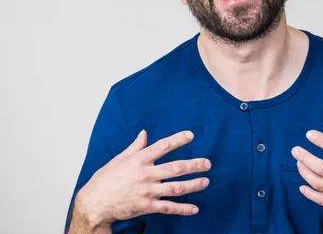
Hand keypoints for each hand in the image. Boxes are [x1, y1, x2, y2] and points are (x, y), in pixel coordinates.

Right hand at [75, 130, 210, 228]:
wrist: (94, 203)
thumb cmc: (105, 179)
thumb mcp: (119, 159)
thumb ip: (135, 147)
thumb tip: (144, 133)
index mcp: (139, 160)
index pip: (162, 146)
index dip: (178, 140)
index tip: (191, 135)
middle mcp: (146, 174)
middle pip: (175, 168)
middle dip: (194, 165)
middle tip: (207, 163)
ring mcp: (147, 191)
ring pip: (176, 187)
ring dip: (193, 185)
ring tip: (205, 182)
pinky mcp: (146, 206)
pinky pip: (168, 207)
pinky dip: (183, 209)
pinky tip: (194, 209)